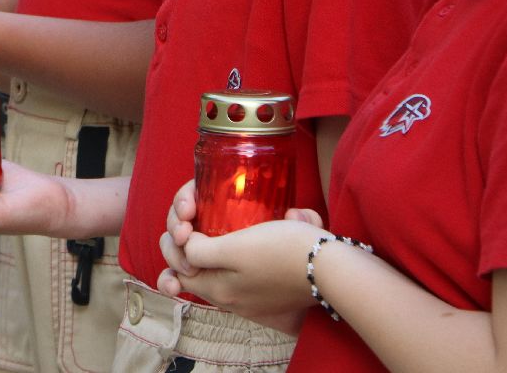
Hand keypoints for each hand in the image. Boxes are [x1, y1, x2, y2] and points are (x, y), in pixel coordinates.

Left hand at [155, 176, 323, 331]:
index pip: (176, 267)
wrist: (333, 268)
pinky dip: (224, 241)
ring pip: (209, 260)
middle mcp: (229, 296)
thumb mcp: (235, 251)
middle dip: (179, 232)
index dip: (174, 239)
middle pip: (188, 263)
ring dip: (198, 234)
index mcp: (218, 290)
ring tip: (196, 209)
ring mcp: (247, 290)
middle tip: (191, 210)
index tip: (189, 218)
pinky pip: (234, 260)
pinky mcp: (265, 279)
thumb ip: (202, 253)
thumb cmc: (284, 254)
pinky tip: (213, 223)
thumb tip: (188, 248)